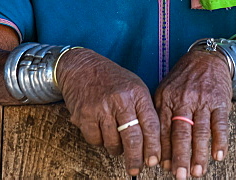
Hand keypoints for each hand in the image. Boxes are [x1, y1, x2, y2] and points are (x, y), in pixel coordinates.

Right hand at [55, 48, 160, 175]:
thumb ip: (144, 110)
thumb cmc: (112, 80)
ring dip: (116, 149)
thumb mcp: (134, 87)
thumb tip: (153, 143)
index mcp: (137, 93)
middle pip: (132, 138)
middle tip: (136, 169)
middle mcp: (120, 100)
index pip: (150, 125)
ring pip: (113, 143)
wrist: (81, 66)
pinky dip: (99, 141)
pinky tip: (101, 131)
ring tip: (116, 142)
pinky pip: (95, 140)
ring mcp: (101, 108)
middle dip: (136, 158)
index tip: (154, 161)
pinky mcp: (84, 115)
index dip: (154, 147)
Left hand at [154, 49, 232, 177]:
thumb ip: (161, 114)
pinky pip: (220, 124)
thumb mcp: (165, 90)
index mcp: (167, 98)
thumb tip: (157, 147)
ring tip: (198, 171)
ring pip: (200, 131)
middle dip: (180, 157)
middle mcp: (183, 100)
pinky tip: (218, 155)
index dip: (164, 150)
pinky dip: (220, 141)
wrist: (206, 58)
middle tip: (179, 175)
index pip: (163, 129)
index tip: (164, 168)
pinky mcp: (220, 101)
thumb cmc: (183, 79)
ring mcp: (203, 100)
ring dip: (199, 154)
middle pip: (181, 133)